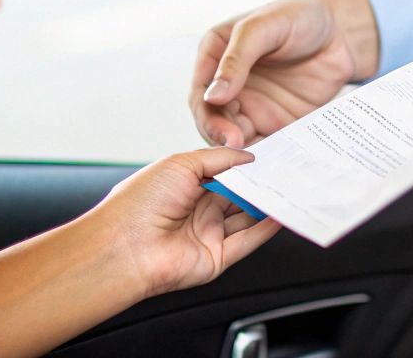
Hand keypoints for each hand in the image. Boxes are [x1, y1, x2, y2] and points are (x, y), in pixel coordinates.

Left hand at [90, 148, 281, 298]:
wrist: (123, 247)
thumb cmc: (140, 203)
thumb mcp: (181, 164)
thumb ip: (219, 158)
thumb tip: (248, 156)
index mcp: (186, 186)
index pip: (225, 174)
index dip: (246, 166)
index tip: (270, 155)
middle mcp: (198, 210)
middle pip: (238, 195)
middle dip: (260, 184)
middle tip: (285, 170)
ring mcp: (208, 234)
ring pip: (246, 218)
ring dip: (266, 205)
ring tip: (289, 188)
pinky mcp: (217, 257)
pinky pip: (247, 241)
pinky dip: (266, 229)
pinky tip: (280, 214)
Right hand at [190, 0, 380, 147]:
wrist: (341, 31)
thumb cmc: (299, 16)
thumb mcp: (264, 27)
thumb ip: (237, 58)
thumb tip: (212, 96)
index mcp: (215, 56)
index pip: (200, 94)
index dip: (207, 116)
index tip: (225, 131)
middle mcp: (229, 84)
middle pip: (214, 122)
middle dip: (223, 138)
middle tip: (240, 149)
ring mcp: (251, 104)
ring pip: (235, 137)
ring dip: (242, 152)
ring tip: (257, 162)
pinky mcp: (275, 120)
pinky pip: (265, 142)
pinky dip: (267, 153)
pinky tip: (277, 160)